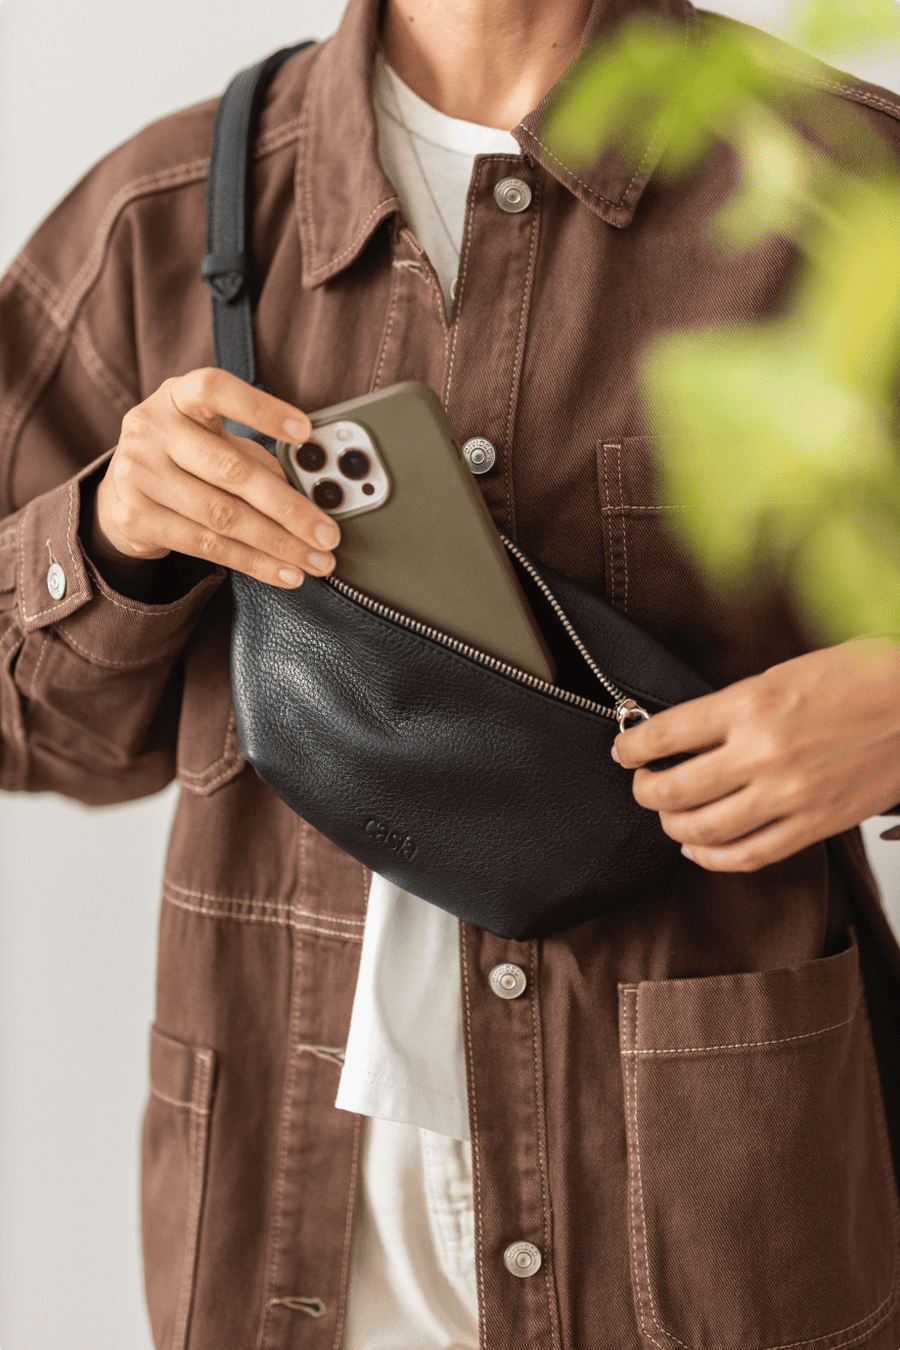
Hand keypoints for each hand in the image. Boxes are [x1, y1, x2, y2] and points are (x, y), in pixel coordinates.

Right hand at [94, 368, 339, 587]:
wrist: (121, 494)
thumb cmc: (184, 459)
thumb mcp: (214, 441)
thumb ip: (256, 456)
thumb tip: (314, 492)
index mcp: (176, 397)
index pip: (215, 389)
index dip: (260, 409)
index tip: (305, 433)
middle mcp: (151, 429)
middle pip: (231, 470)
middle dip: (289, 508)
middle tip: (327, 533)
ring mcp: (139, 474)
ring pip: (223, 516)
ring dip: (279, 544)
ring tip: (315, 561)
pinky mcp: (137, 517)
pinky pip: (207, 546)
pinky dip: (254, 562)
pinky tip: (285, 572)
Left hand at [612, 640, 899, 871]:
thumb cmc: (862, 678)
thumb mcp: (784, 673)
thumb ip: (734, 705)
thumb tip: (687, 730)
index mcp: (751, 704)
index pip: (665, 734)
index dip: (631, 747)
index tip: (623, 750)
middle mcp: (763, 754)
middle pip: (673, 788)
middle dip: (644, 789)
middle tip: (641, 782)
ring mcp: (788, 795)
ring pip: (702, 830)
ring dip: (671, 825)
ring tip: (667, 812)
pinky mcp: (813, 825)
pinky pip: (747, 856)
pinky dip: (712, 858)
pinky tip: (699, 848)